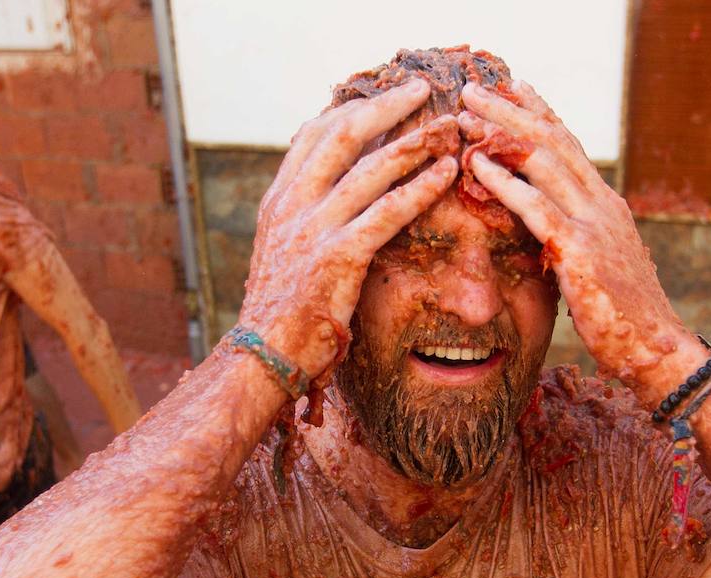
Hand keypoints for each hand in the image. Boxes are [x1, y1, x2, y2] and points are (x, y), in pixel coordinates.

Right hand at [240, 79, 459, 380]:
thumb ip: (302, 220)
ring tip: (448, 128)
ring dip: (415, 141)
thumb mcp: (281, 254)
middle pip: (342, 133)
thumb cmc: (280, 314)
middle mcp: (292, 205)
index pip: (312, 134)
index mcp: (277, 201)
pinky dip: (421, 187)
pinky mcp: (338, 257)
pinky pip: (388, 211)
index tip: (384, 98)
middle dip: (387, 106)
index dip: (351, 109)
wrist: (262, 356)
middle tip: (422, 89)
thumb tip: (330, 199)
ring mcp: (314, 229)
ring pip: (371, 167)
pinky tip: (446, 174)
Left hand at [460, 81, 704, 398]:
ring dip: (500, 134)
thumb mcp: (597, 267)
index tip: (512, 86)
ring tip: (466, 114)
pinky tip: (476, 164)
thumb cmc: (625, 318)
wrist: (657, 349)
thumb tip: (547, 235)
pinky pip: (535, 207)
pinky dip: (504, 182)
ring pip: (543, 161)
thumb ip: (574, 242)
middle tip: (475, 86)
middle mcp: (602, 204)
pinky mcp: (580, 251)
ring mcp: (593, 224)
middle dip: (511, 109)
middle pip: (552, 140)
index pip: (569, 145)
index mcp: (606, 205)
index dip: (539, 113)